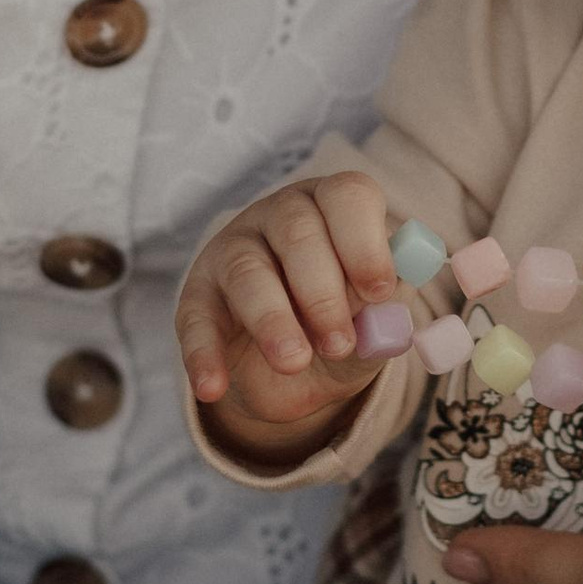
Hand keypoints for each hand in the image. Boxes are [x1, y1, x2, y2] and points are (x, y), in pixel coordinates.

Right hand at [174, 173, 404, 461]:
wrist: (300, 371)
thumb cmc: (346, 323)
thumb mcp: (374, 321)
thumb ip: (385, 312)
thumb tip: (386, 308)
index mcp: (334, 208)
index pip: (348, 197)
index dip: (365, 242)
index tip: (379, 291)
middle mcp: (281, 215)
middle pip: (297, 230)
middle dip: (322, 292)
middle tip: (340, 344)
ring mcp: (234, 251)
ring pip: (247, 270)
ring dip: (273, 320)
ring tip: (294, 363)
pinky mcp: (198, 296)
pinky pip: (197, 319)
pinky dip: (204, 355)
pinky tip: (213, 386)